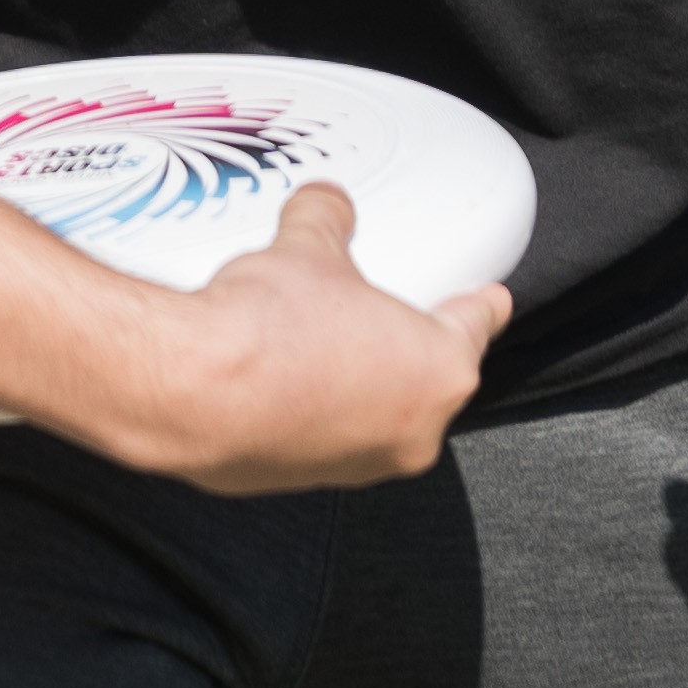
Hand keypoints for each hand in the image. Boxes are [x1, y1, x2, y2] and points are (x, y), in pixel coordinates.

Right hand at [86, 183, 502, 494]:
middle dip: (400, 342)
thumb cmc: (266, 332)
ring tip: (312, 338)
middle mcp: (412, 429)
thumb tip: (326, 206)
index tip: (491, 301)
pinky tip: (279, 376)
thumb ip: (328, 220)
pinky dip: (314, 409)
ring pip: (376, 410)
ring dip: (356, 380)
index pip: (474, 328)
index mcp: (438, 370)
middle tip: (369, 309)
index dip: (481, 306)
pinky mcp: (308, 481)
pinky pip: (328, 435)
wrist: (195, 394)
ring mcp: (361, 463)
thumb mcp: (308, 247)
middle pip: (425, 374)